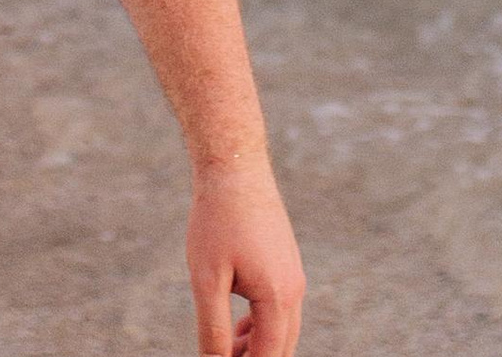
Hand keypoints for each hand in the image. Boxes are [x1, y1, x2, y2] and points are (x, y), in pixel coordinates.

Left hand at [189, 157, 304, 356]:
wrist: (234, 164)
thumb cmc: (217, 219)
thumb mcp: (207, 278)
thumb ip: (213, 328)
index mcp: (278, 297)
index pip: (269, 356)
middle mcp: (294, 289)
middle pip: (281, 347)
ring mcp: (293, 273)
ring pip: (282, 328)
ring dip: (257, 344)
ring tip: (224, 346)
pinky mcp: (286, 261)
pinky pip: (280, 306)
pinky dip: (261, 323)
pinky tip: (236, 323)